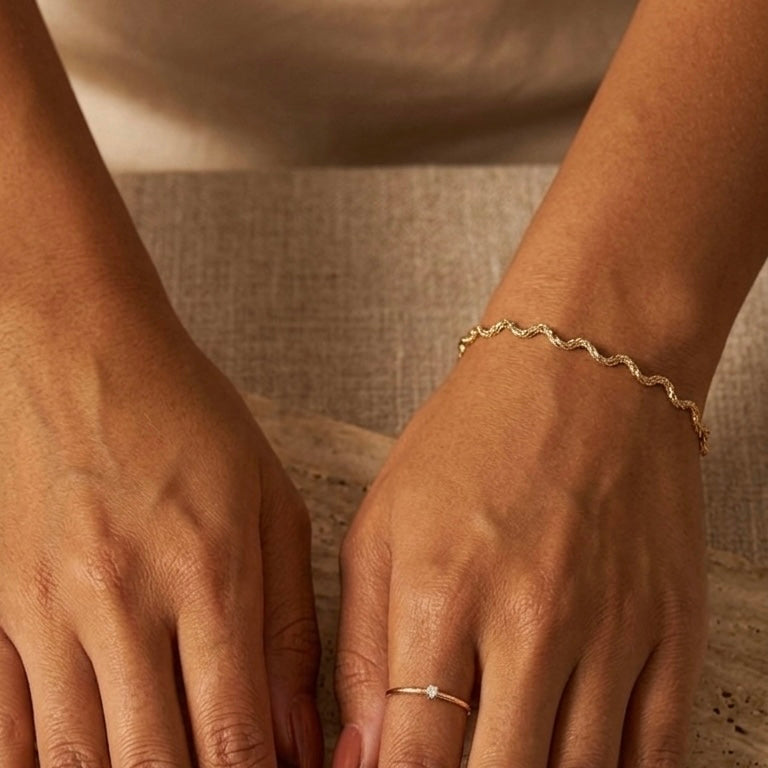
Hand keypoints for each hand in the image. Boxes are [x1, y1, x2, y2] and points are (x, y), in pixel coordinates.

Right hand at [0, 296, 322, 767]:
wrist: (77, 350)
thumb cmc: (187, 417)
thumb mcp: (270, 503)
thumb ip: (289, 625)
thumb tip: (297, 737)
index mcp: (209, 574)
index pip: (235, 736)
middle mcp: (124, 603)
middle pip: (155, 766)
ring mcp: (48, 612)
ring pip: (78, 763)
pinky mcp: (0, 610)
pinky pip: (8, 730)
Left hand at [333, 337, 708, 766]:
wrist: (583, 374)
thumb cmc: (471, 443)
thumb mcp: (380, 527)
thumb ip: (362, 650)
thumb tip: (360, 759)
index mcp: (440, 592)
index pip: (411, 760)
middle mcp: (531, 620)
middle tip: (448, 764)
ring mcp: (611, 629)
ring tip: (502, 752)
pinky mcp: (670, 628)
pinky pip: (653, 754)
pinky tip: (570, 762)